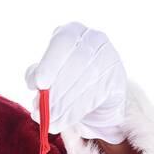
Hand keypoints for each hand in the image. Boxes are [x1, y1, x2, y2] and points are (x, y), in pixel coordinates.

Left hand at [24, 22, 127, 144]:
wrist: (96, 90)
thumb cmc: (65, 76)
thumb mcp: (49, 70)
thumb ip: (39, 74)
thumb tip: (36, 89)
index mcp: (73, 31)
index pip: (62, 42)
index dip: (49, 64)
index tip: (38, 84)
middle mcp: (95, 40)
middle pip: (74, 66)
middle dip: (54, 92)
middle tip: (39, 111)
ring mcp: (110, 59)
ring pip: (84, 85)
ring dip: (62, 106)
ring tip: (47, 120)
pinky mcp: (117, 81)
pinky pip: (94, 98)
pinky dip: (75, 113)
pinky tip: (62, 122)